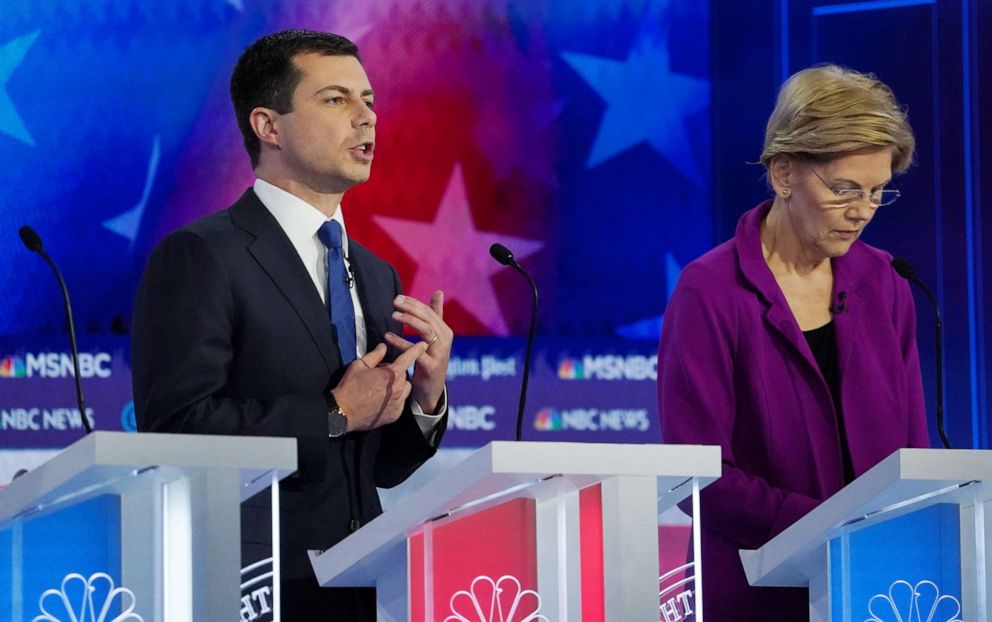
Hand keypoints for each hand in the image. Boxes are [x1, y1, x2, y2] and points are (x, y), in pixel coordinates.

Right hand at [331, 341, 427, 431]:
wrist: (343, 413)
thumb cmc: (350, 387)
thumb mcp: (360, 365)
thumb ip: (375, 355)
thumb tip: (383, 347)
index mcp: (391, 374)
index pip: (408, 358)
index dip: (416, 350)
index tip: (423, 344)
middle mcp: (399, 388)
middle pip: (404, 375)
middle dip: (395, 372)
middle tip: (380, 374)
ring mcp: (398, 403)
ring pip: (405, 389)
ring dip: (398, 386)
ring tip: (382, 388)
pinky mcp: (396, 415)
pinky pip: (400, 403)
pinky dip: (395, 399)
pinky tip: (381, 400)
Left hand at [384, 291, 451, 413]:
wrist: (432, 389)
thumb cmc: (431, 360)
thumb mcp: (435, 337)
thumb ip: (436, 315)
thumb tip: (439, 291)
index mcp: (445, 331)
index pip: (430, 312)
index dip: (414, 303)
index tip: (398, 297)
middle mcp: (445, 340)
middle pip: (429, 319)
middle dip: (411, 308)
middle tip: (395, 303)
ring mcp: (440, 354)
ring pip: (426, 331)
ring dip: (410, 321)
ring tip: (393, 315)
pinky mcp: (431, 367)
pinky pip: (416, 351)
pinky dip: (402, 343)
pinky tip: (389, 337)